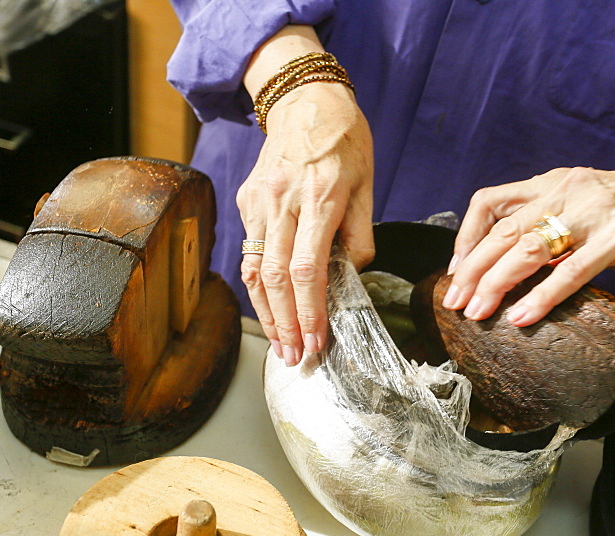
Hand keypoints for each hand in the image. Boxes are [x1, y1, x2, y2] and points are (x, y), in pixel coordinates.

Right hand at [237, 82, 373, 364]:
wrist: (304, 98)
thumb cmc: (345, 139)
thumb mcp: (368, 183)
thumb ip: (360, 234)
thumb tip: (351, 277)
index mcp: (318, 198)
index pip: (307, 269)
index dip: (309, 311)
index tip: (316, 341)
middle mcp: (281, 202)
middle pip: (273, 278)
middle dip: (285, 324)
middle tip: (295, 357)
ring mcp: (258, 202)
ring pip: (253, 270)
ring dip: (266, 314)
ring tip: (280, 345)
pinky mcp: (246, 201)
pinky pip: (249, 252)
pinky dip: (257, 287)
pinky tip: (270, 310)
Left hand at [442, 163, 614, 325]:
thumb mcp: (588, 205)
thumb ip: (555, 225)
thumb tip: (518, 264)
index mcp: (555, 182)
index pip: (491, 202)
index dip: (466, 237)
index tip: (456, 270)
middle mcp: (567, 191)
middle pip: (502, 231)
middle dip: (471, 269)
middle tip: (455, 301)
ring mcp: (593, 213)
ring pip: (527, 249)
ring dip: (495, 284)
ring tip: (478, 313)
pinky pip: (570, 271)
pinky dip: (541, 297)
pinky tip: (523, 318)